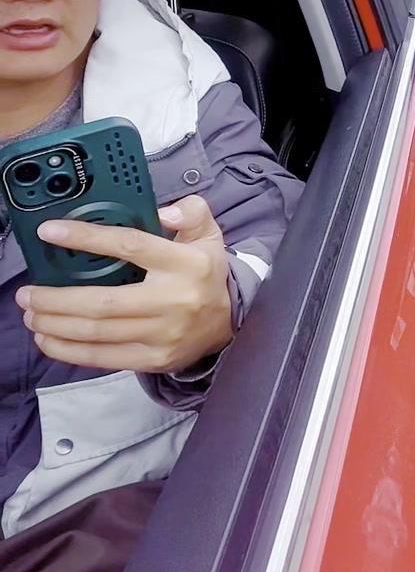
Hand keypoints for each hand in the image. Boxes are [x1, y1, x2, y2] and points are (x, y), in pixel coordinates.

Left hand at [15, 196, 234, 375]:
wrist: (229, 324)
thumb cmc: (204, 274)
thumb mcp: (208, 234)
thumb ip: (190, 212)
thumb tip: (163, 212)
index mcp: (184, 263)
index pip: (130, 246)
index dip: (87, 239)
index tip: (50, 232)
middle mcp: (172, 300)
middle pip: (103, 302)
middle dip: (57, 299)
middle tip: (27, 293)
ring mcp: (162, 335)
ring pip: (98, 332)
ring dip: (56, 324)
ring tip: (32, 314)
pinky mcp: (153, 359)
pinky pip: (103, 357)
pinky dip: (69, 350)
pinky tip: (48, 339)